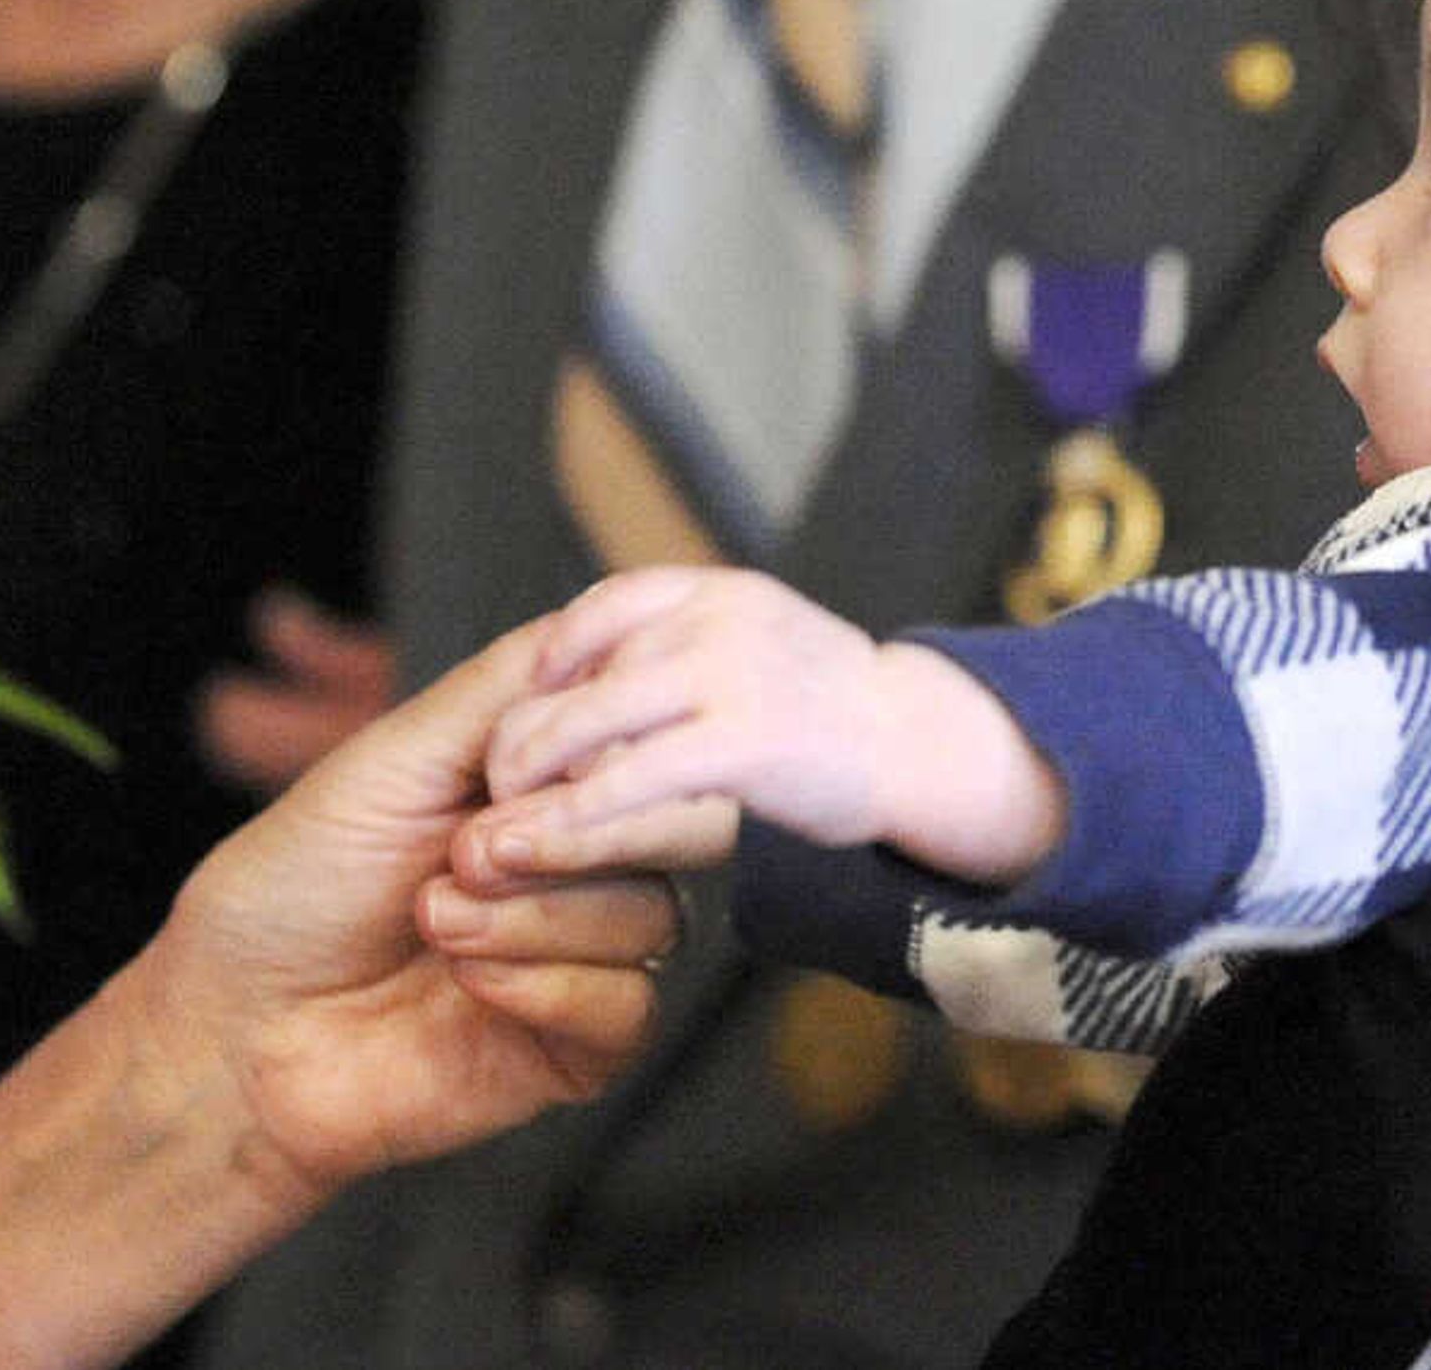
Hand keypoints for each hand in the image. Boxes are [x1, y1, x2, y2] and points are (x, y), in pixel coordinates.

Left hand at [136, 622, 676, 1211]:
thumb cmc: (294, 887)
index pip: (643, 741)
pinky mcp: (577, 1048)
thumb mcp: (393, 757)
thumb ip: (502, 691)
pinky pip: (627, 1005)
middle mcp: (579, 862)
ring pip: (651, 916)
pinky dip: (544, 985)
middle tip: (470, 850)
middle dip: (574, 832)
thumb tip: (593, 622)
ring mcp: (583, 955)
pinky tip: (467, 982)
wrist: (233, 1031)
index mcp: (544, 784)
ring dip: (536, 916)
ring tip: (437, 919)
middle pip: (678, 825)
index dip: (604, 745)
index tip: (513, 768)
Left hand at [473, 568, 1063, 886]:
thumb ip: (688, 649)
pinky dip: (581, 805)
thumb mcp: (763, 643)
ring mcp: (733, 673)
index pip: (609, 606)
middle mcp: (721, 618)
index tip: (528, 704)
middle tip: (499, 774)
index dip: (556, 655)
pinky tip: (550, 837)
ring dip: (540, 763)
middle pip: (590, 661)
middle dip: (533, 721)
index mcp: (723, 593)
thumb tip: (590, 677)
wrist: (932, 743)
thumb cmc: (841, 707)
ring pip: (599, 713)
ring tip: (505, 811)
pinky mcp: (744, 742)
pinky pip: (636, 773)